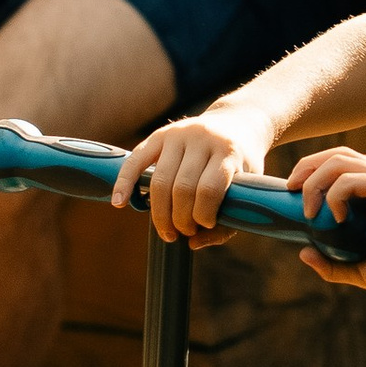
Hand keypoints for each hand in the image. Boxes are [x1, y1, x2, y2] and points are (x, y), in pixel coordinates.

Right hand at [113, 109, 277, 241]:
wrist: (238, 123)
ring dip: (160, 213)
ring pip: (160, 180)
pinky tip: (119, 203)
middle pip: (182, 188)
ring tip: (168, 230)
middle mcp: (202, 138)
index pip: (208, 189)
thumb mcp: (246, 189)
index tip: (205, 225)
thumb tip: (193, 243)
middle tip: (184, 232)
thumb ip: (226, 222)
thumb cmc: (241, 165)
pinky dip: (125, 183)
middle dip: (180, 219)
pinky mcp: (160, 135)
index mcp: (228, 151)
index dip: (203, 215)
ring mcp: (179, 134)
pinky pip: (136, 161)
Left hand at [286, 145, 365, 297]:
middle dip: (306, 166)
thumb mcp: (361, 270)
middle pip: (335, 154)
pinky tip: (335, 217)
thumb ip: (332, 264)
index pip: (340, 164)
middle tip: (289, 190)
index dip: (312, 171)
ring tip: (308, 209)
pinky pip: (351, 179)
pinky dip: (336, 194)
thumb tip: (303, 252)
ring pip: (339, 160)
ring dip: (314, 180)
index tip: (293, 193)